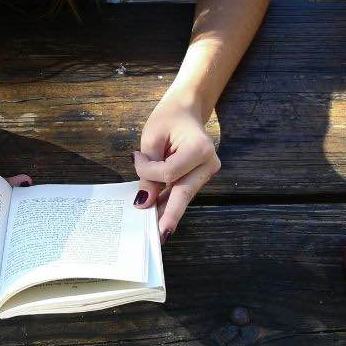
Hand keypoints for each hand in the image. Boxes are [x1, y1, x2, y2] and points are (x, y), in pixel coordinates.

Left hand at [132, 95, 220, 242]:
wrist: (186, 110)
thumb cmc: (168, 119)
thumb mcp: (152, 139)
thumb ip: (148, 170)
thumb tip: (145, 202)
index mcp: (199, 148)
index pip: (170, 173)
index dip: (148, 172)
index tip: (136, 158)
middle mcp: (209, 163)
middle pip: (184, 192)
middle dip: (169, 214)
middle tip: (158, 235)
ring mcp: (208, 172)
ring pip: (183, 196)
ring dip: (166, 210)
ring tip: (152, 230)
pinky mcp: (201, 177)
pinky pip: (183, 192)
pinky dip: (169, 201)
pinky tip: (157, 214)